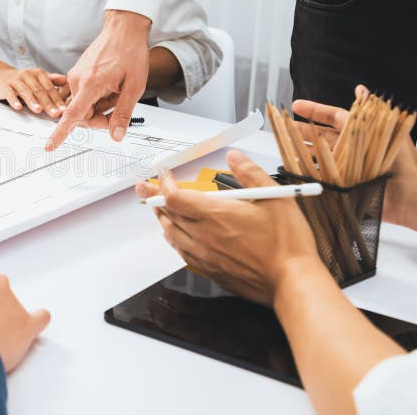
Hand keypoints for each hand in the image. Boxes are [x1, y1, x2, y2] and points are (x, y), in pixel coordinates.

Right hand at [0, 67, 68, 116]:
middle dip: (48, 103)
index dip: (57, 99)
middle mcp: (28, 75)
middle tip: (55, 113)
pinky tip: (18, 107)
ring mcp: (16, 80)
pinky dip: (14, 100)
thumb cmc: (23, 80)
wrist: (0, 76)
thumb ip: (52, 80)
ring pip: (25, 91)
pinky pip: (10, 93)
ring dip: (32, 101)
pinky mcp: (5, 86)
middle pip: (39, 91)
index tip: (63, 110)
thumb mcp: (38, 78)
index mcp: (39, 74)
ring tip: (38, 110)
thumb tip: (65, 81)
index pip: (50, 88)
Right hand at [46, 10, 150, 149]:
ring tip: (116, 90)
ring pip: (84, 104)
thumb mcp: (134, 87)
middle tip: (118, 108)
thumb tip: (116, 134)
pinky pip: (84, 94)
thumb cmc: (129, 52)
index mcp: (89, 84)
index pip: (72, 115)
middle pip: (81, 114)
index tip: (50, 145)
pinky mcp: (78, 74)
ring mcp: (76, 76)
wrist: (123, 29)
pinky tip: (110, 86)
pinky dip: (97, 96)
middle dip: (99, 117)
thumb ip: (123, 113)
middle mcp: (77, 80)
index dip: (60, 133)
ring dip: (100, 105)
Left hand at [136, 150, 319, 304]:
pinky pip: (182, 252)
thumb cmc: (286, 243)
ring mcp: (205, 255)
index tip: (164, 174)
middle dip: (155, 198)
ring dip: (162, 219)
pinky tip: (176, 237)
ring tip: (158, 209)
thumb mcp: (275, 197)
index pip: (174, 196)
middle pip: (167, 214)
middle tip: (147, 188)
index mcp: (215, 214)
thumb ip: (250, 173)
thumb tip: (234, 157)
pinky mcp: (211, 270)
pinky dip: (174, 239)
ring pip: (172, 234)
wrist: (292, 281)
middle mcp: (204, 235)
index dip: (164, 183)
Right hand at [292, 84, 416, 230]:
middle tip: (283, 124)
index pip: (334, 117)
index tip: (297, 106)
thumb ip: (373, 111)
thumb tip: (361, 90)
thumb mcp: (391, 132)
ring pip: (318, 154)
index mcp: (363, 134)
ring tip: (284, 143)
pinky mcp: (343, 184)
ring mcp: (347, 167)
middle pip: (322, 135)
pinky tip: (295, 167)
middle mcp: (353, 149)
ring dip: (301, 148)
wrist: (411, 200)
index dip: (315, 111)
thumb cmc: (406, 167)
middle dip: (302, 129)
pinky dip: (306, 170)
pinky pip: (321, 175)